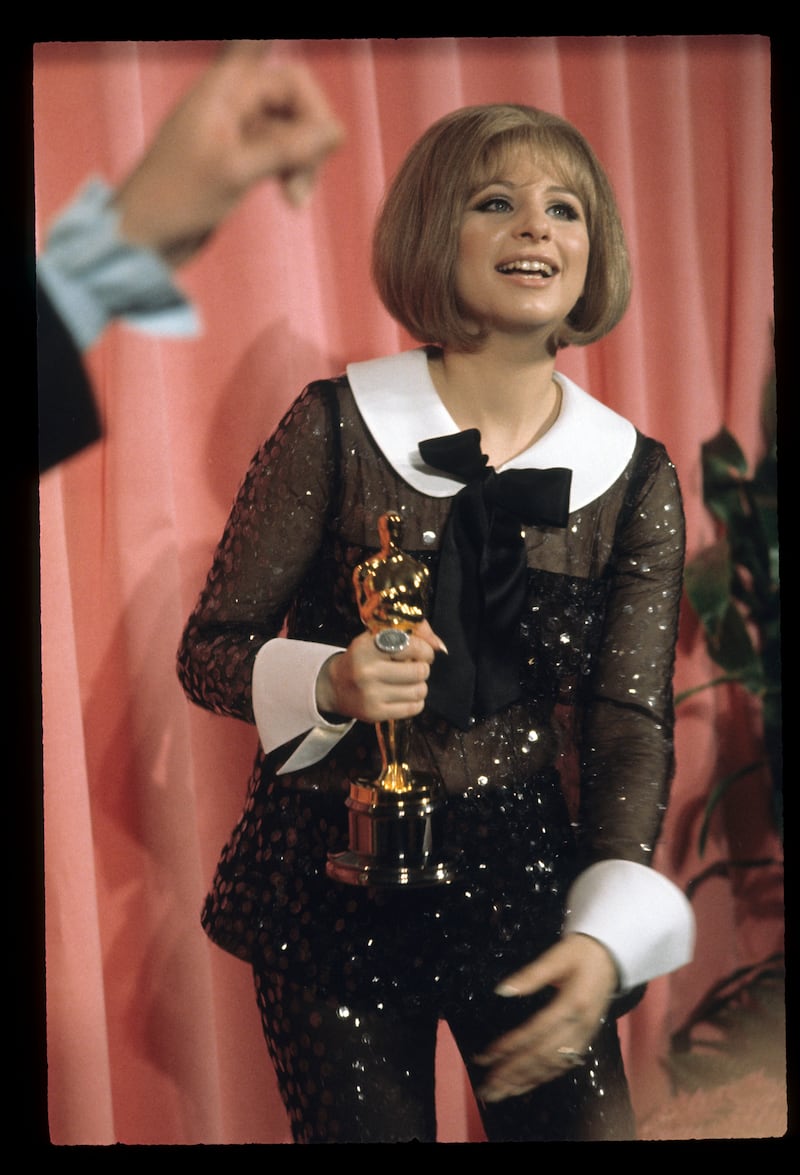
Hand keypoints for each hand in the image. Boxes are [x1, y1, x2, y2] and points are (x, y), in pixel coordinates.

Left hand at [114, 40, 343, 265]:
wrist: (145, 234)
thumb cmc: (178, 198)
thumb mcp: (237, 171)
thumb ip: (289, 148)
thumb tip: (338, 131)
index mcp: (228, 88)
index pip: (293, 78)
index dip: (315, 108)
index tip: (323, 147)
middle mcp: (235, 101)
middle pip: (299, 105)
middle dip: (311, 144)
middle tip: (303, 186)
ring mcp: (240, 130)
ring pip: (295, 134)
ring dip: (304, 165)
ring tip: (296, 201)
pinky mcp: (243, 157)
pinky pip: (283, 154)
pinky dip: (292, 174)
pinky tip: (291, 201)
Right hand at [316, 620, 446, 723]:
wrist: (335, 686)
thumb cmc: (364, 657)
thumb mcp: (380, 636)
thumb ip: (414, 633)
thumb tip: (441, 647)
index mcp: (367, 646)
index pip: (413, 646)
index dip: (425, 650)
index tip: (421, 652)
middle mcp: (367, 671)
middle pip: (419, 671)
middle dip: (422, 668)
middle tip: (414, 667)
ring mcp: (370, 695)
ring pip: (419, 691)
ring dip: (420, 685)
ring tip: (409, 682)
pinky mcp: (375, 714)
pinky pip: (414, 708)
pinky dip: (415, 701)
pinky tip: (404, 695)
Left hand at [474, 933, 618, 1102]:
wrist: (612, 957)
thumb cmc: (582, 953)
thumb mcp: (558, 955)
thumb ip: (531, 974)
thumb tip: (502, 990)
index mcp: (572, 1005)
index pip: (536, 1032)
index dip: (510, 1046)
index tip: (484, 1056)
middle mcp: (580, 1027)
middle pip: (542, 1057)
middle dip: (512, 1074)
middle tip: (485, 1087)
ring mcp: (584, 1038)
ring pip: (552, 1067)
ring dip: (523, 1082)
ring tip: (497, 1093)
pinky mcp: (584, 1042)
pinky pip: (561, 1066)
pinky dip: (540, 1079)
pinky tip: (522, 1086)